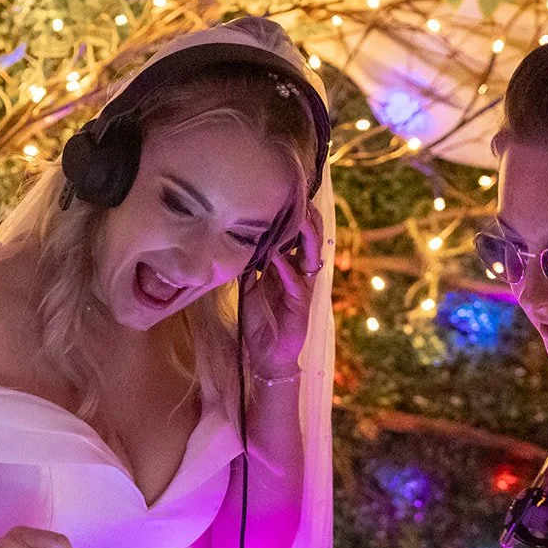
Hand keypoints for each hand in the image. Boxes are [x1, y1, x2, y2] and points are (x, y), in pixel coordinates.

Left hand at [242, 200, 324, 378]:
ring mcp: (304, 288)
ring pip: (313, 254)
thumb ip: (249, 263)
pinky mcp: (301, 305)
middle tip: (294, 195)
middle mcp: (302, 273)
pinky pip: (298, 281)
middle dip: (306, 216)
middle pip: (313, 237)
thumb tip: (234, 239)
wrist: (267, 357)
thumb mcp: (250, 286)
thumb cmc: (260, 321)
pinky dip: (287, 267)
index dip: (297, 212)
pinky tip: (277, 256)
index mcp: (292, 266)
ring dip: (305, 234)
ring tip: (295, 216)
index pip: (300, 233)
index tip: (286, 191)